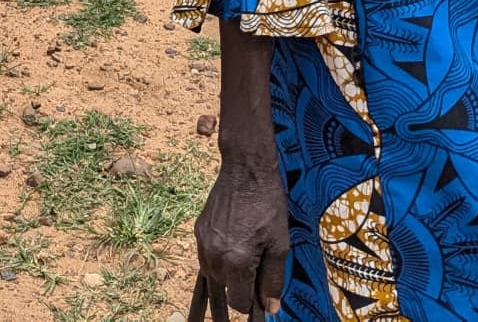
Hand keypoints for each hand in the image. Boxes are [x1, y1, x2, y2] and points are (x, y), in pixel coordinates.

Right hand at [195, 154, 287, 316]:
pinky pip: (205, 258)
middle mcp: (215, 255)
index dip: (252, 302)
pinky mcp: (198, 231)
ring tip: (245, 251)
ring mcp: (203, 242)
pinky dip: (218, 259)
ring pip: (213, 276)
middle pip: (225, 291)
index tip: (261, 293)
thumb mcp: (279, 244)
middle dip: (240, 285)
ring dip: (228, 274)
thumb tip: (270, 308)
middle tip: (257, 262)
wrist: (245, 169)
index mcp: (237, 260)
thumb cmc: (267, 204)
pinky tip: (232, 243)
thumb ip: (273, 280)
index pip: (239, 302)